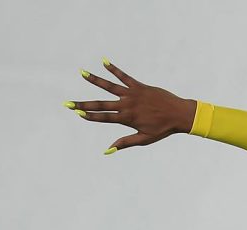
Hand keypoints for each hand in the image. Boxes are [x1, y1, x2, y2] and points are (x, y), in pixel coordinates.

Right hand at [68, 59, 192, 152]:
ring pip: (110, 86)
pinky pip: (124, 76)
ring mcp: (132, 94)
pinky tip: (104, 62)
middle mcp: (127, 105)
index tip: (77, 113)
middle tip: (68, 102)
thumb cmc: (162, 129)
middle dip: (84, 103)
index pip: (104, 118)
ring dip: (95, 80)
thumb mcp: (144, 139)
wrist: (178, 114)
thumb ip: (125, 142)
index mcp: (127, 119)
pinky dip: (114, 69)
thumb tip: (108, 150)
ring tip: (82, 73)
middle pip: (101, 104)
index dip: (89, 116)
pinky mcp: (139, 86)